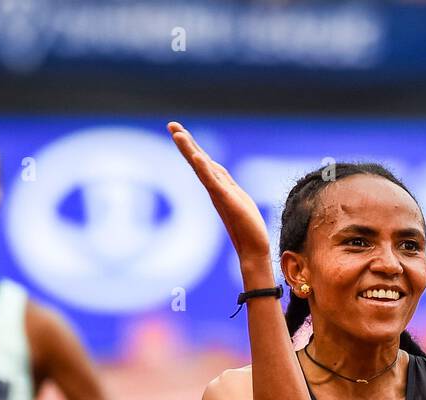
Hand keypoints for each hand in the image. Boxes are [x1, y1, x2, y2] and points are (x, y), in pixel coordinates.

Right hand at [168, 121, 271, 268]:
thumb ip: (226, 186)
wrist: (253, 249)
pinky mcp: (226, 200)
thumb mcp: (237, 198)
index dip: (192, 146)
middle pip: (197, 161)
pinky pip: (213, 182)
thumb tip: (218, 175)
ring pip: (201, 168)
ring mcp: (219, 194)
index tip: (178, 130)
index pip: (203, 161)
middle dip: (185, 142)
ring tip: (178, 134)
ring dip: (189, 150)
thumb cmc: (249, 227)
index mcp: (218, 186)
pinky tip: (196, 156)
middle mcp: (214, 188)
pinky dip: (204, 169)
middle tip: (171, 124)